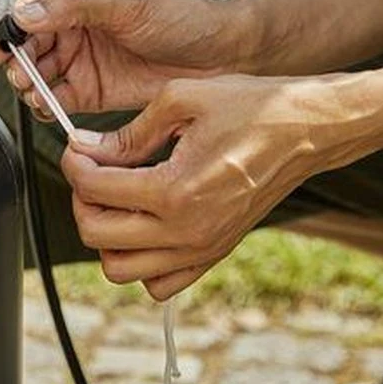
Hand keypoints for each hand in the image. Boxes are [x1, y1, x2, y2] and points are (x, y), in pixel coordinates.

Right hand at [0, 0, 237, 116]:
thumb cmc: (178, 18)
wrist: (218, 57)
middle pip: (27, 44)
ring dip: (30, 84)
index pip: (29, 8)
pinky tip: (49, 106)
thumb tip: (25, 13)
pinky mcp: (89, 90)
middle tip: (23, 74)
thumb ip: (72, 6)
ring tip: (36, 91)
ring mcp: (79, 58)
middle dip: (19, 61)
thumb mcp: (124, 4)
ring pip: (36, 73)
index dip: (12, 28)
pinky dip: (46, 105)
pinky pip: (55, 99)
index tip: (4, 47)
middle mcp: (71, 24)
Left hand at [61, 74, 368, 299]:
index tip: (78, 146)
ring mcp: (201, 248)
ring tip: (115, 198)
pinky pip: (159, 284)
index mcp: (175, 190)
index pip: (93, 189)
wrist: (308, 130)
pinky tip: (144, 222)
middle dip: (81, 198)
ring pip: (120, 269)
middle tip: (93, 169)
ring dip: (105, 235)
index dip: (74, 163)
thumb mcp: (180, 99)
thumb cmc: (251, 106)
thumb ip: (128, 132)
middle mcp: (186, 230)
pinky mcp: (214, 254)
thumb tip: (86, 148)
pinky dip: (140, 261)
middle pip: (96, 234)